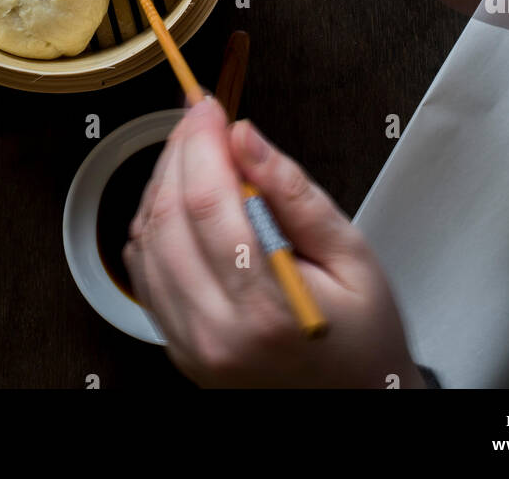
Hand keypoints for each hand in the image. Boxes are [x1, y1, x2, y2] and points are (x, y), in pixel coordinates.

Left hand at [123, 96, 423, 388]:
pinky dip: (154, 224)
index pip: (208, 205)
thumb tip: (245, 136)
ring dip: (160, 183)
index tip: (208, 107)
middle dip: (177, 153)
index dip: (200, 143)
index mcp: (267, 309)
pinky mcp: (180, 350)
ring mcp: (191, 347)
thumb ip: (293, 192)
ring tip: (193, 152)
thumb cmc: (364, 334)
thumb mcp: (351, 253)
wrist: (357, 402)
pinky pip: (145, 274)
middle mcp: (217, 334)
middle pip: (167, 218)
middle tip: (199, 118)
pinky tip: (181, 199)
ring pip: (145, 242)